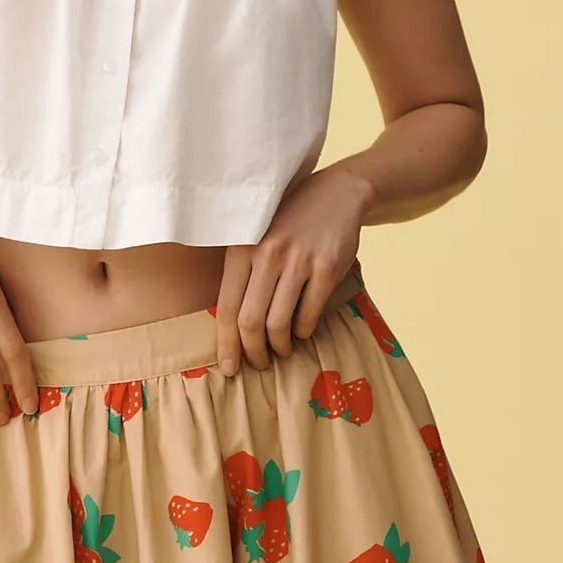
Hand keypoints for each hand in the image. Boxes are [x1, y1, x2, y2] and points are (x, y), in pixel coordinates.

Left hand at [213, 168, 374, 373]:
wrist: (336, 194)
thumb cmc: (289, 222)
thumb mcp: (256, 236)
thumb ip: (242, 272)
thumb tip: (230, 327)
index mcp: (242, 248)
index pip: (226, 307)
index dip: (226, 344)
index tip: (227, 368)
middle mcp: (267, 254)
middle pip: (250, 321)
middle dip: (252, 352)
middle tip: (258, 364)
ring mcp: (299, 260)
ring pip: (279, 322)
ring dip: (279, 346)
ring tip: (281, 351)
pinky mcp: (327, 267)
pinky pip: (309, 314)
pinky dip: (303, 331)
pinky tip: (301, 332)